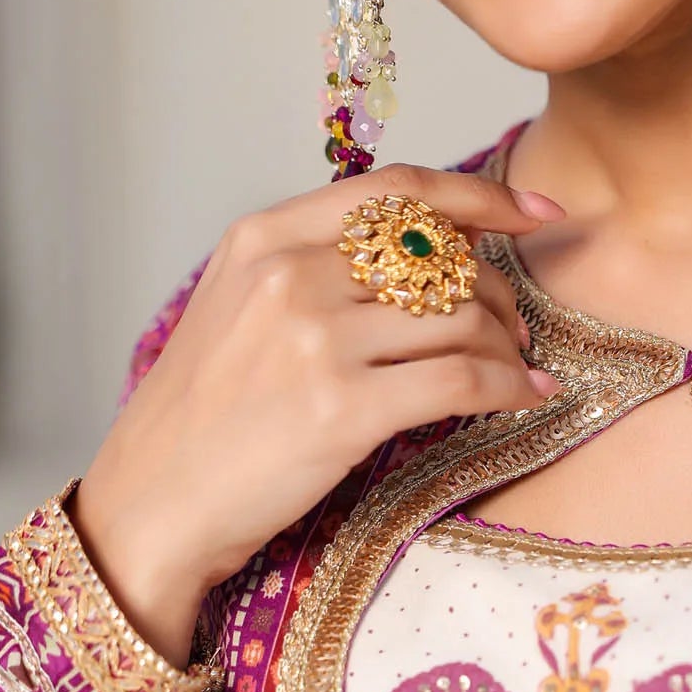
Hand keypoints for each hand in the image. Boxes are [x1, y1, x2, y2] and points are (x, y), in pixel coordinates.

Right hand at [72, 166, 564, 668]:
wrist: (156, 499)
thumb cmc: (205, 417)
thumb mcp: (240, 309)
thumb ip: (316, 267)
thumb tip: (432, 254)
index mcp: (264, 238)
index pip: (398, 191)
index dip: (481, 197)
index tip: (536, 212)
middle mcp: (291, 276)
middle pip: (441, 259)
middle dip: (498, 294)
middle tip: (516, 331)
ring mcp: (317, 341)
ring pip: (461, 319)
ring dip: (507, 349)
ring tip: (516, 373)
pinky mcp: (344, 409)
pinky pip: (463, 379)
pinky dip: (510, 387)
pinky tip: (527, 397)